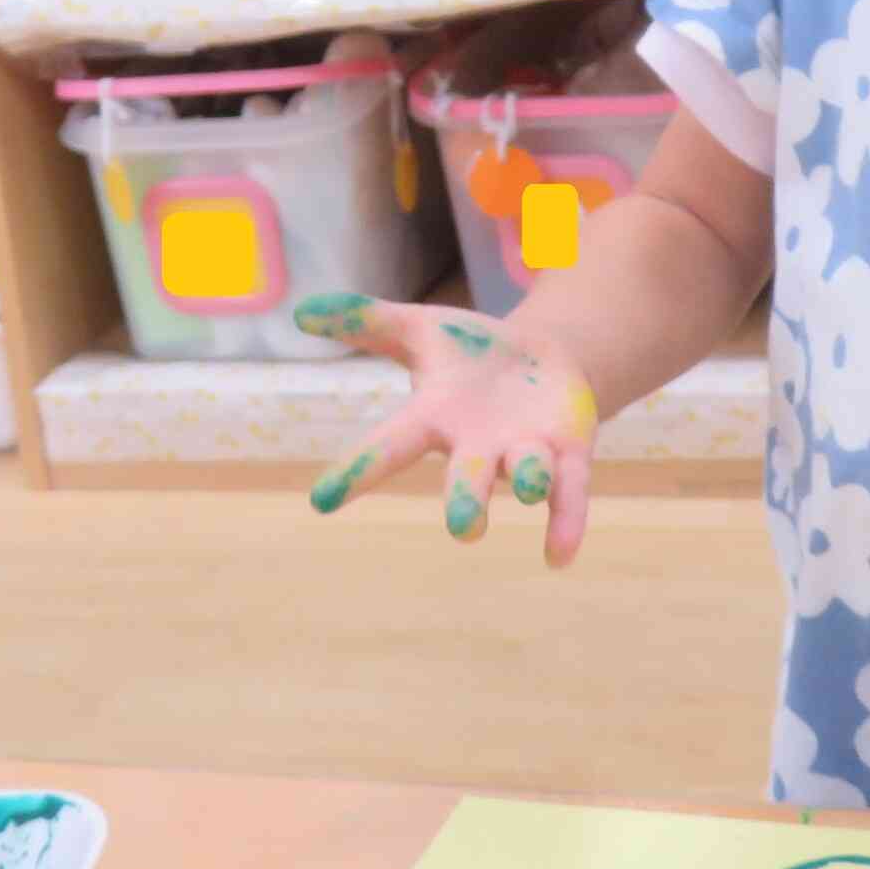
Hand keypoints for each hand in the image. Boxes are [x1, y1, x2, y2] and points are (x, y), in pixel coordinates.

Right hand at [296, 294, 600, 566]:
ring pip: (525, 475)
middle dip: (466, 501)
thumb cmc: (470, 353)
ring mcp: (524, 453)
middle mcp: (477, 448)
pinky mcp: (568, 452)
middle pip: (467, 480)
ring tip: (527, 490)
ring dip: (527, 481)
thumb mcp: (420, 328)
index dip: (358, 471)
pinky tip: (560, 556)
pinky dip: (567, 521)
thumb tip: (300, 311)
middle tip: (462, 529)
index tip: (322, 501)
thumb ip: (367, 322)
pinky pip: (569, 490)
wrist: (543, 360)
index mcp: (434, 419)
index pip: (391, 445)